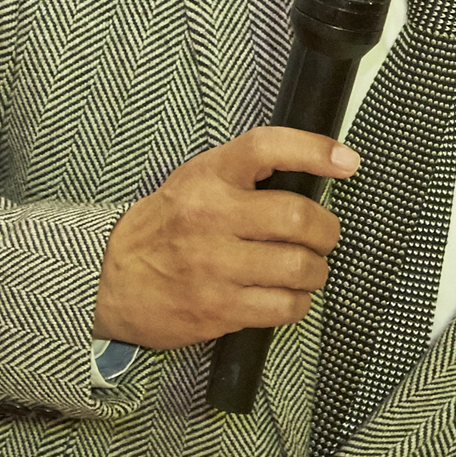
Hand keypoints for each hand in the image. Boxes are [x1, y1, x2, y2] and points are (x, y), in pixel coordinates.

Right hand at [92, 128, 358, 349]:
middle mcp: (210, 217)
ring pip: (299, 267)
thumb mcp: (196, 181)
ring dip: (316, 270)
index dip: (315, 150)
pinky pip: (284, 307)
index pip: (267, 147)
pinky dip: (297, 302)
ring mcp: (213, 266)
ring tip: (305, 268)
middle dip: (326, 231)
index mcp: (207, 177)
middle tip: (322, 236)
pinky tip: (286, 295)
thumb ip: (246, 174)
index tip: (348, 161)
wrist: (107, 278)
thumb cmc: (164, 227)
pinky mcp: (216, 308)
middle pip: (298, 217)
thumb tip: (318, 172)